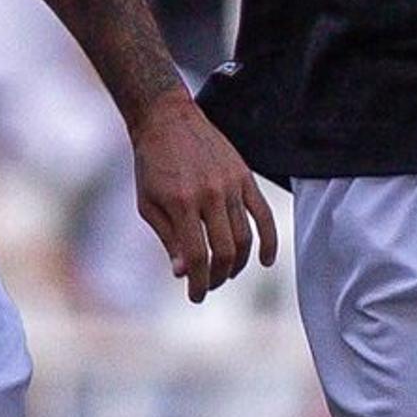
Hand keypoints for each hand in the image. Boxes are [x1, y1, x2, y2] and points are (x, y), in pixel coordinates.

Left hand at [130, 96, 276, 302]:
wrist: (167, 120)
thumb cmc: (152, 164)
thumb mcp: (148, 205)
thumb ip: (168, 239)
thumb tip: (184, 274)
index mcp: (181, 204)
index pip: (197, 257)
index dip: (198, 284)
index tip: (196, 296)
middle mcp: (209, 195)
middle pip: (225, 252)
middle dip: (217, 277)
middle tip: (208, 285)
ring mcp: (231, 185)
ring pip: (244, 237)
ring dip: (236, 264)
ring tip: (225, 273)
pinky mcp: (245, 176)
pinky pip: (264, 214)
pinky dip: (268, 241)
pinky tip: (265, 261)